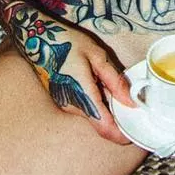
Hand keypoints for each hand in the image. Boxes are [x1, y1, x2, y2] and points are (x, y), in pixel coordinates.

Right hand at [14, 10, 134, 144]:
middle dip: (117, 115)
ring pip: (94, 115)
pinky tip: (96, 81)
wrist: (39, 39)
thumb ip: (114, 80)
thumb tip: (131, 102)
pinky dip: (96, 100)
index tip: (135, 129)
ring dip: (106, 105)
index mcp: (83, 96)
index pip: (106, 129)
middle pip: (102, 123)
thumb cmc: (68, 43)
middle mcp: (73, 107)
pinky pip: (85, 108)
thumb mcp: (97, 55)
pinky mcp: (63, 102)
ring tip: (108, 81)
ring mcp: (66, 106)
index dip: (123, 134)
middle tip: (129, 98)